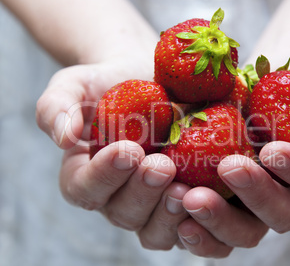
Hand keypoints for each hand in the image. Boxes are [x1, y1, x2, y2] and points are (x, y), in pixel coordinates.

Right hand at [36, 59, 191, 249]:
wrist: (150, 79)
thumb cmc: (109, 84)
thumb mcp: (76, 85)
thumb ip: (57, 106)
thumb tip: (63, 137)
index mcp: (85, 175)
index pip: (83, 188)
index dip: (103, 176)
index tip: (126, 151)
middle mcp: (117, 197)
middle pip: (122, 213)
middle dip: (142, 192)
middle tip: (162, 166)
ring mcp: (151, 205)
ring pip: (154, 230)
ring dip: (168, 215)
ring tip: (185, 189)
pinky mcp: (181, 204)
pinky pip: (188, 226)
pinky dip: (199, 221)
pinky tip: (212, 198)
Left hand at [175, 62, 289, 256]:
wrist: (270, 82)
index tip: (272, 150)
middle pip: (284, 214)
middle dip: (257, 195)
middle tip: (229, 168)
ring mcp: (260, 204)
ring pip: (248, 231)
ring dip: (220, 219)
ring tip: (190, 198)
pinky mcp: (231, 203)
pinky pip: (217, 228)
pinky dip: (199, 228)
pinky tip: (178, 213)